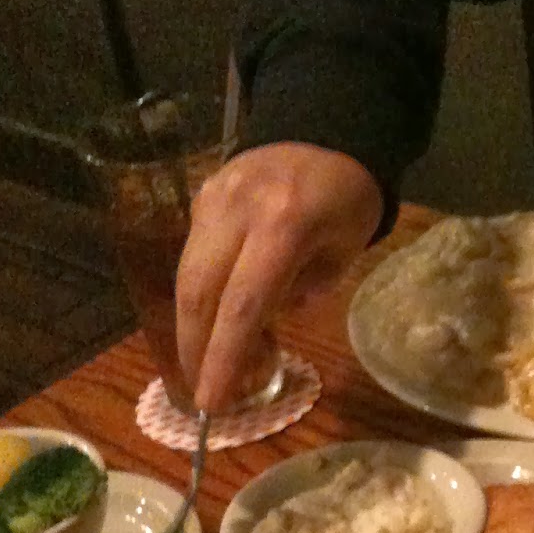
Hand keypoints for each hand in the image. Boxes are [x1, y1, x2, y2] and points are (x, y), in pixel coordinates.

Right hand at [176, 142, 382, 410]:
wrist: (327, 130)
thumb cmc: (347, 201)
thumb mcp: (344, 251)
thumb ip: (304, 291)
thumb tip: (260, 328)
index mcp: (284, 225)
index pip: (243, 304)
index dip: (224, 357)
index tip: (214, 402)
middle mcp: (238, 211)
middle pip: (200, 292)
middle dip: (196, 350)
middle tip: (203, 395)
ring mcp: (212, 200)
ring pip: (186, 276)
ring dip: (190, 329)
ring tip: (203, 369)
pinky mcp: (200, 198)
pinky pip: (192, 256)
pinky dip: (197, 298)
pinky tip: (208, 327)